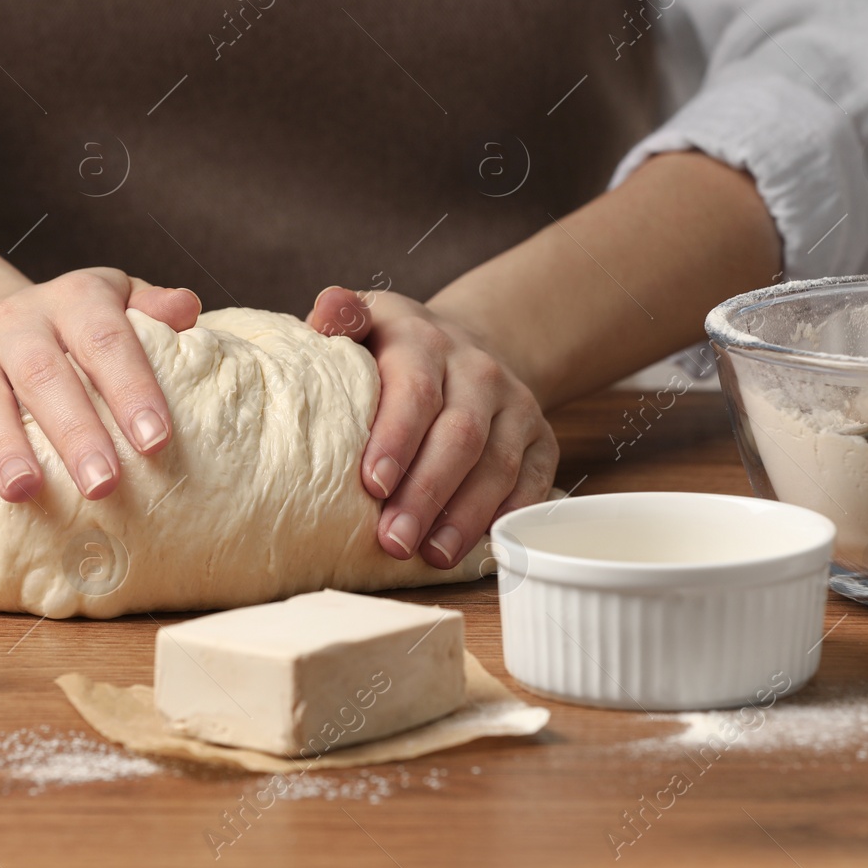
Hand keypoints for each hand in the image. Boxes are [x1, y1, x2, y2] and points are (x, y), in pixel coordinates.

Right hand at [0, 269, 200, 501]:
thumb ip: (150, 310)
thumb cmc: (67, 333)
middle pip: (45, 375)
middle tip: (103, 485)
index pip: (106, 339)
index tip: (156, 440)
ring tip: (26, 491)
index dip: (131, 388)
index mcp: (72, 301)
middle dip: (76, 433)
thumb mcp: (111, 306)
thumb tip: (187, 310)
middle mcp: (15, 322)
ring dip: (6, 446)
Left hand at [307, 287, 558, 567]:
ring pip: (497, 465)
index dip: (397, 438)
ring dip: (464, 516)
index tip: (373, 484)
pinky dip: (508, 516)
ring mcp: (515, 404)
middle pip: (458, 436)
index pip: (414, 389)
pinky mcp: (541, 438)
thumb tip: (326, 311)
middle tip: (394, 541)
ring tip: (432, 556)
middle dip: (426, 493)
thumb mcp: (363, 323)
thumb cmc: (392, 351)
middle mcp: (476, 369)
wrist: (466, 350)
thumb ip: (339, 318)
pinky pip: (532, 481)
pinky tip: (479, 547)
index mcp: (423, 340)